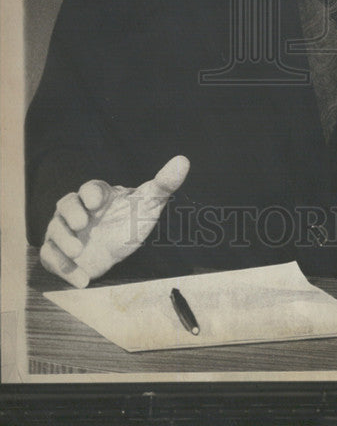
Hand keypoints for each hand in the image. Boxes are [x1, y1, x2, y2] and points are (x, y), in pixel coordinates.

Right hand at [39, 155, 189, 287]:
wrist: (116, 248)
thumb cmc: (132, 220)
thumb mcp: (150, 204)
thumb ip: (164, 183)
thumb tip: (183, 161)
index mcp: (98, 195)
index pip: (90, 188)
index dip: (91, 193)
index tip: (97, 203)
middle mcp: (77, 210)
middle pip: (65, 204)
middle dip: (71, 213)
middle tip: (81, 224)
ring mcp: (65, 231)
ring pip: (54, 230)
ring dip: (63, 241)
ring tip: (78, 251)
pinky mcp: (59, 252)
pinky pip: (49, 256)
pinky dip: (62, 268)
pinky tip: (82, 279)